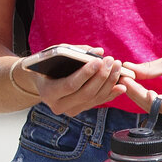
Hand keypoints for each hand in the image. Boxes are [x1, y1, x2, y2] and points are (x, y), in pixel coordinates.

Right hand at [14, 46, 136, 116]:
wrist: (40, 81)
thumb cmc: (46, 63)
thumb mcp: (54, 54)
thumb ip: (74, 51)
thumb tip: (98, 51)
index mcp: (48, 92)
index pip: (70, 85)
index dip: (86, 74)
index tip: (98, 61)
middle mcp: (58, 105)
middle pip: (85, 94)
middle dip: (101, 77)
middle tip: (112, 62)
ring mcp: (70, 110)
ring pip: (94, 99)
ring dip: (109, 83)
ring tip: (118, 68)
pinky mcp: (79, 110)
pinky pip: (97, 102)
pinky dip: (110, 93)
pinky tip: (121, 84)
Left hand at [121, 48, 161, 123]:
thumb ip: (150, 69)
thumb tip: (128, 69)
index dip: (151, 100)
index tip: (136, 84)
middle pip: (159, 110)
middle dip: (138, 95)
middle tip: (123, 79)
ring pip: (159, 113)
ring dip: (142, 99)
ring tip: (129, 84)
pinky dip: (150, 102)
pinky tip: (140, 91)